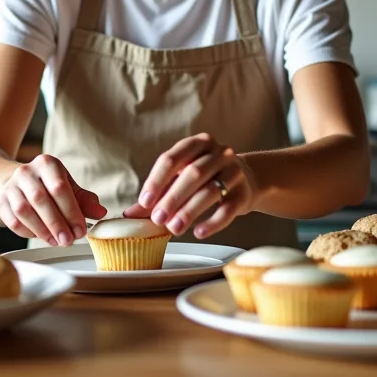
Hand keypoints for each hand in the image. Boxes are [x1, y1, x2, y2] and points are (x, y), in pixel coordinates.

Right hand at [0, 154, 106, 246]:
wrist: (17, 183)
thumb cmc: (48, 186)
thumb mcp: (68, 187)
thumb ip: (85, 200)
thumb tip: (100, 212)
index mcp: (46, 164)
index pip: (59, 187)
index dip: (71, 211)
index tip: (80, 230)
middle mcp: (26, 172)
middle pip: (40, 200)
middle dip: (57, 223)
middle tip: (68, 240)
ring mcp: (10, 187)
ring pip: (24, 211)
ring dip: (42, 230)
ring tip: (56, 241)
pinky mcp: (1, 202)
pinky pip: (13, 221)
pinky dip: (28, 232)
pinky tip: (41, 237)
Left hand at [123, 133, 254, 239]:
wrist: (247, 179)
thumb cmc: (207, 177)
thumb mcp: (182, 177)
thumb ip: (158, 194)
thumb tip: (129, 215)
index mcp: (197, 144)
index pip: (172, 159)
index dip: (156, 181)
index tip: (145, 202)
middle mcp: (218, 153)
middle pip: (192, 174)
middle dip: (172, 198)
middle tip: (157, 218)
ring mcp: (234, 172)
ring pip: (210, 191)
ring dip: (189, 211)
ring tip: (174, 228)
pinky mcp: (244, 193)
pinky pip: (228, 209)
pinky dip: (213, 222)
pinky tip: (199, 232)